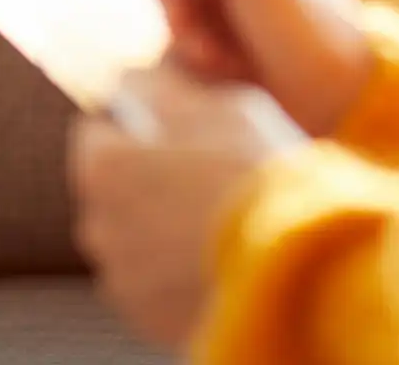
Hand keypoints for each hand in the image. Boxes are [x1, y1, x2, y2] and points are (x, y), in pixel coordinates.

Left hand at [70, 63, 306, 348]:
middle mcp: (97, 224)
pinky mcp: (150, 319)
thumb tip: (131, 79)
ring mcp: (123, 278)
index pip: (98, 131)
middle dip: (143, 180)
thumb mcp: (212, 102)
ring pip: (132, 239)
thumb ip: (159, 86)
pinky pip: (152, 285)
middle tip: (198, 180)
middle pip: (110, 188)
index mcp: (101, 165)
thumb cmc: (256, 174)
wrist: (301, 265)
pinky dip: (173, 274)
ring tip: (212, 226)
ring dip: (158, 230)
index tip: (172, 135)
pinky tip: (215, 263)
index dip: (134, 128)